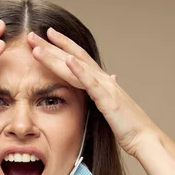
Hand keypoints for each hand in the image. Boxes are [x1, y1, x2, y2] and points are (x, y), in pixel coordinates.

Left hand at [27, 28, 162, 157]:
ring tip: (39, 46)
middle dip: (51, 46)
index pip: (78, 59)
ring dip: (57, 55)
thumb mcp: (112, 107)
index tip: (44, 37)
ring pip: (77, 67)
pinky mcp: (109, 100)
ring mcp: (106, 88)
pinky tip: (68, 60)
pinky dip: (80, 71)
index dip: (61, 47)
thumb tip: (111, 79)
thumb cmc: (128, 126)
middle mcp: (104, 80)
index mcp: (102, 82)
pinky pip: (92, 83)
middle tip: (31, 35)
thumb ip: (106, 93)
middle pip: (73, 57)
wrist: (144, 138)